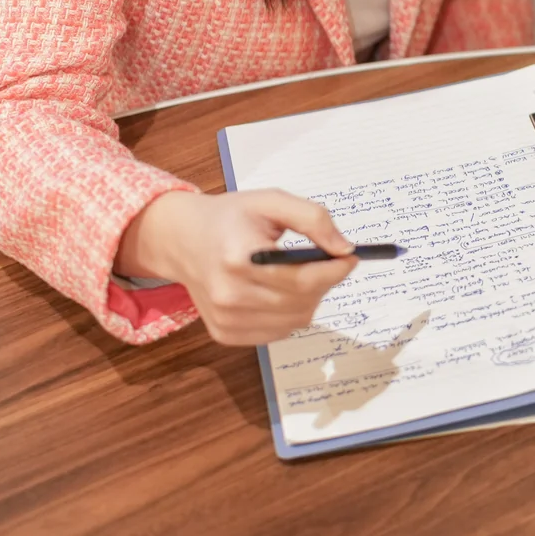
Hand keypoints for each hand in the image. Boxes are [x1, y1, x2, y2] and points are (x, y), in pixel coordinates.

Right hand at [115, 189, 358, 344]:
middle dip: (325, 281)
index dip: (335, 270)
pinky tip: (279, 291)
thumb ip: (313, 219)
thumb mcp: (272, 201)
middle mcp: (229, 295)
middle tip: (328, 262)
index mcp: (239, 258)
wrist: (183, 239)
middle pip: (303, 301)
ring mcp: (226, 319)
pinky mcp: (225, 334)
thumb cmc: (231, 217)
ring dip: (309, 299)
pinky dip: (289, 313)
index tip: (350, 257)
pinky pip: (278, 332)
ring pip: (295, 321)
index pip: (303, 278)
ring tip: (299, 274)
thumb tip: (344, 249)